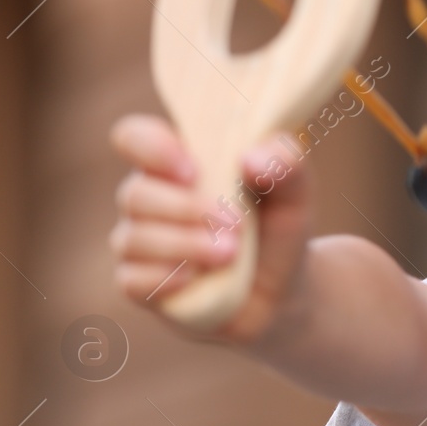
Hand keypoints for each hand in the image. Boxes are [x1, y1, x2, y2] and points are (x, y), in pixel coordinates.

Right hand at [108, 113, 312, 345]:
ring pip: (133, 238)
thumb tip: (250, 159)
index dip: (152, 148)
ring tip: (230, 254)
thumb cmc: (278, 227)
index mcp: (177, 162)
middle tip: (236, 224)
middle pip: (135, 193)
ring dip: (185, 245)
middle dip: (186, 209)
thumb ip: (284, 162)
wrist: (283, 288)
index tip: (193, 172)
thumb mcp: (295, 191)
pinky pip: (132, 280)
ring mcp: (139, 242)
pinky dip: (166, 279)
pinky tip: (197, 278)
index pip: (134, 137)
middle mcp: (150, 198)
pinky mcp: (140, 284)